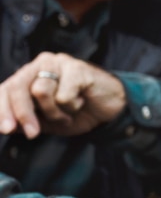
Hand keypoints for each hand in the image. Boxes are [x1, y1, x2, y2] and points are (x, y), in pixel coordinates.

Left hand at [0, 51, 125, 138]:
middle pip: (18, 88)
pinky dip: (72, 107)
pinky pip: (64, 96)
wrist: (114, 110)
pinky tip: (81, 102)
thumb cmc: (81, 112)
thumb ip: (27, 122)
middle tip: (33, 133)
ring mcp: (59, 63)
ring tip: (70, 113)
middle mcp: (41, 65)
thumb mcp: (49, 122)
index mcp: (31, 75)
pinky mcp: (76, 68)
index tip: (5, 130)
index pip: (6, 89)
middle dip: (23, 114)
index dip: (3, 109)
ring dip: (56, 113)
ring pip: (41, 93)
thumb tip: (5, 127)